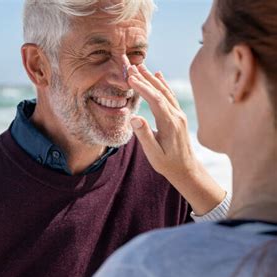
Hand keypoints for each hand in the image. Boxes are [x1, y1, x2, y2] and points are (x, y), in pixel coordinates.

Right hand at [126, 63, 224, 214]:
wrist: (186, 169)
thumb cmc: (167, 163)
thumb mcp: (154, 154)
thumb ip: (145, 136)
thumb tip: (135, 118)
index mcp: (169, 124)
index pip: (155, 100)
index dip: (143, 87)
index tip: (131, 77)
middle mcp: (176, 116)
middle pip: (160, 92)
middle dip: (145, 78)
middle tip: (131, 67)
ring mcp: (179, 114)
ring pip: (165, 91)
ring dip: (153, 78)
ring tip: (141, 67)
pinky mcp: (179, 115)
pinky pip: (170, 96)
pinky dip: (162, 84)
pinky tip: (158, 75)